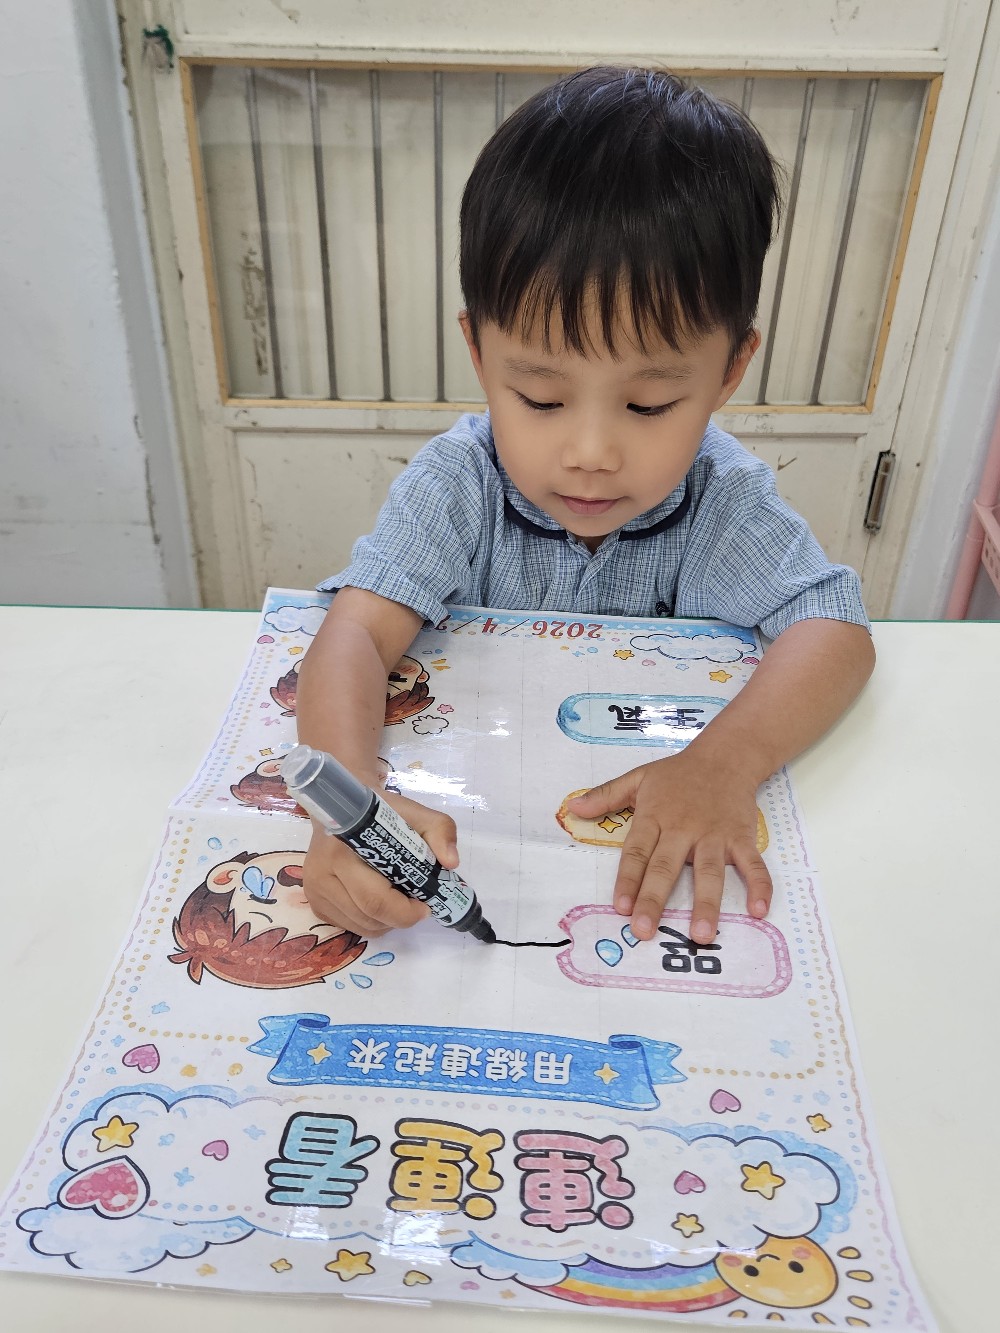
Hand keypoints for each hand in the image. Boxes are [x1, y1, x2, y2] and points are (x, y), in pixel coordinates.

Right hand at [302, 791, 459, 935]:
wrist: (343, 806)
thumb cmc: (381, 812)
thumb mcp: (416, 814)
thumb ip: (439, 831)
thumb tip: (450, 862)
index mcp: (342, 851)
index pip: (375, 900)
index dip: (405, 911)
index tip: (425, 904)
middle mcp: (321, 874)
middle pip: (369, 917)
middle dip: (400, 917)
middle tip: (416, 903)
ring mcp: (314, 891)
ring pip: (361, 927)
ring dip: (387, 921)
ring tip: (397, 897)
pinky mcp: (314, 902)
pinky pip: (350, 926)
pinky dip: (371, 921)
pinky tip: (379, 898)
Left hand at [566, 751, 771, 944]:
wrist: (725, 756)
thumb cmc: (677, 774)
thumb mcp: (638, 778)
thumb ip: (605, 795)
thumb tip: (571, 808)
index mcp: (655, 817)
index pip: (637, 853)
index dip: (627, 880)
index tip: (620, 907)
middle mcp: (683, 829)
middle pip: (666, 868)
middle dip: (654, 900)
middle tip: (644, 931)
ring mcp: (714, 835)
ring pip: (709, 872)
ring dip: (706, 903)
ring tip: (701, 935)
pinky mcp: (741, 838)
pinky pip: (752, 864)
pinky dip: (759, 886)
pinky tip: (758, 912)